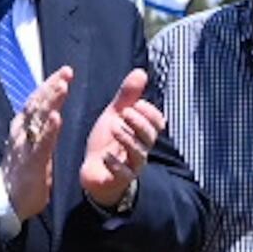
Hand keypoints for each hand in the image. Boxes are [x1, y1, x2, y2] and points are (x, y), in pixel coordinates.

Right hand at [3, 64, 75, 225]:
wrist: (6, 200)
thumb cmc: (22, 172)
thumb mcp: (31, 145)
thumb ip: (39, 129)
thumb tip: (50, 111)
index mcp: (22, 127)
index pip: (36, 101)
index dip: (48, 85)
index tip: (63, 72)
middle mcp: (21, 132)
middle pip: (37, 104)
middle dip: (51, 86)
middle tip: (66, 72)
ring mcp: (25, 146)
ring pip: (38, 119)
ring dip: (51, 101)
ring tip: (62, 86)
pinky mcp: (32, 162)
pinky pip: (42, 143)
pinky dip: (49, 129)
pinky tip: (57, 117)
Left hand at [80, 68, 162, 211]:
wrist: (94, 172)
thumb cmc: (107, 142)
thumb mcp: (115, 115)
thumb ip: (127, 96)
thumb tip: (141, 72)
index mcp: (143, 133)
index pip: (158, 122)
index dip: (149, 112)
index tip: (135, 104)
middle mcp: (142, 149)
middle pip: (150, 136)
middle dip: (139, 123)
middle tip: (125, 112)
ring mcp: (132, 166)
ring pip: (138, 153)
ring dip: (127, 139)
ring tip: (114, 127)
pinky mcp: (120, 179)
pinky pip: (123, 174)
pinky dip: (115, 164)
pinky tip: (105, 156)